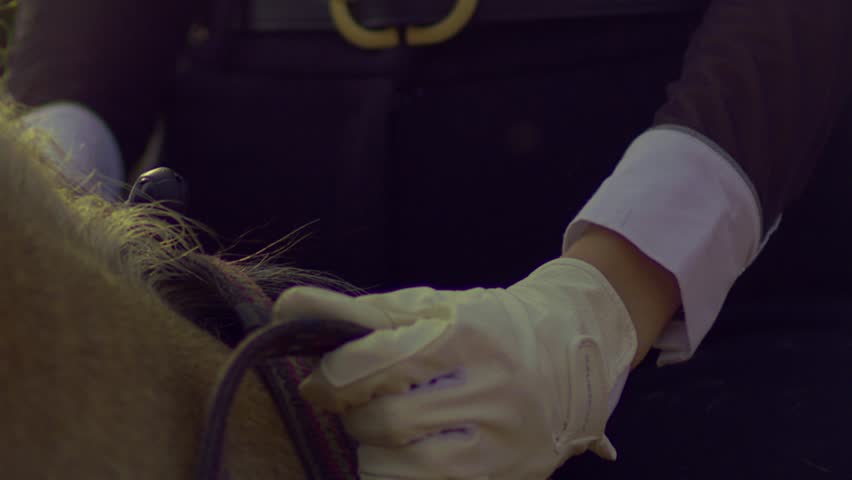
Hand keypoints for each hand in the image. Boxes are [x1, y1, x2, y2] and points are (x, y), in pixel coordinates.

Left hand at [273, 258, 637, 478]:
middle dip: (353, 414)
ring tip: (387, 429)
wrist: (574, 355)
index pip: (378, 363)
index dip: (334, 374)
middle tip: (357, 402)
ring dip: (374, 451)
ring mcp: (503, 445)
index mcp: (470, 338)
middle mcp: (492, 393)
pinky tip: (409, 453)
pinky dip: (400, 475)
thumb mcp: (437, 306)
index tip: (323, 379)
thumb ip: (365, 312)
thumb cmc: (490, 326)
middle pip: (385, 421)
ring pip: (400, 469)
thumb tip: (288, 308)